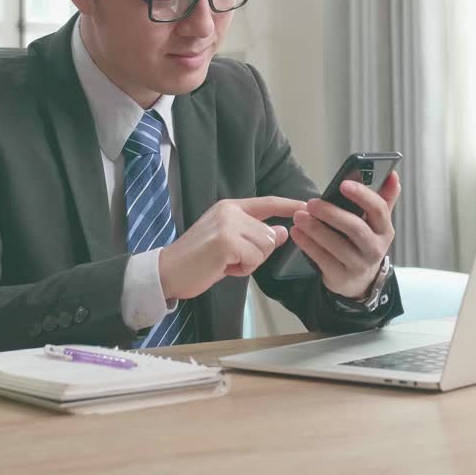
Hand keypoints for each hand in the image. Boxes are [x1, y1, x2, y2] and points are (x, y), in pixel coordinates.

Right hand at [158, 196, 304, 300]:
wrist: (168, 271)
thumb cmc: (198, 260)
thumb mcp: (231, 243)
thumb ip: (256, 236)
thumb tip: (284, 231)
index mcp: (230, 207)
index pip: (267, 203)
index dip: (289, 205)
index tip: (307, 205)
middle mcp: (230, 211)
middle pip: (270, 234)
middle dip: (257, 254)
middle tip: (230, 260)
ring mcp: (228, 224)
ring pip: (264, 247)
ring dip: (250, 263)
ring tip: (225, 263)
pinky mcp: (226, 241)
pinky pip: (254, 259)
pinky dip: (242, 269)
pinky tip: (223, 268)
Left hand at [291, 171, 400, 298]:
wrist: (359, 280)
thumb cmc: (364, 242)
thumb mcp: (376, 223)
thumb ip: (384, 198)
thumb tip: (393, 175)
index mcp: (385, 229)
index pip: (378, 209)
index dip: (362, 195)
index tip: (343, 183)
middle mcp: (376, 248)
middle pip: (355, 228)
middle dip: (332, 213)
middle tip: (311, 203)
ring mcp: (359, 264)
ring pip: (336, 245)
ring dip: (315, 229)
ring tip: (299, 216)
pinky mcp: (341, 277)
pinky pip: (322, 259)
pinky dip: (308, 244)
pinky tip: (297, 232)